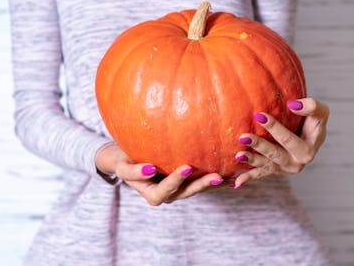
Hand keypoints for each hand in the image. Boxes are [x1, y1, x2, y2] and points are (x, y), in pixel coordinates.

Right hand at [96, 144, 224, 205]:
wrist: (127, 159)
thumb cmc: (124, 161)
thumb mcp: (123, 168)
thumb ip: (133, 172)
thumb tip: (150, 169)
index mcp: (153, 194)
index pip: (166, 190)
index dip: (176, 180)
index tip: (187, 167)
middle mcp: (168, 194)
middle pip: (187, 192)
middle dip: (202, 185)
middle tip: (216, 176)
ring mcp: (179, 189)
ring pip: (197, 188)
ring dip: (213, 184)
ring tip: (229, 177)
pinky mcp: (186, 181)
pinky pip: (201, 180)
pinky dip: (215, 178)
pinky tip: (230, 172)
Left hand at [233, 98, 328, 188]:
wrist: (309, 133)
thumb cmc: (314, 120)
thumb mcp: (320, 112)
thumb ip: (312, 106)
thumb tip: (293, 105)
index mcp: (307, 151)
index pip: (288, 139)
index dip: (274, 128)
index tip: (259, 115)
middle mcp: (296, 163)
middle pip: (275, 154)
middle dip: (259, 145)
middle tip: (243, 136)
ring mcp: (284, 168)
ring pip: (266, 165)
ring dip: (251, 161)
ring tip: (238, 155)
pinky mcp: (274, 169)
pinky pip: (261, 174)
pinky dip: (249, 178)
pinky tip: (237, 182)